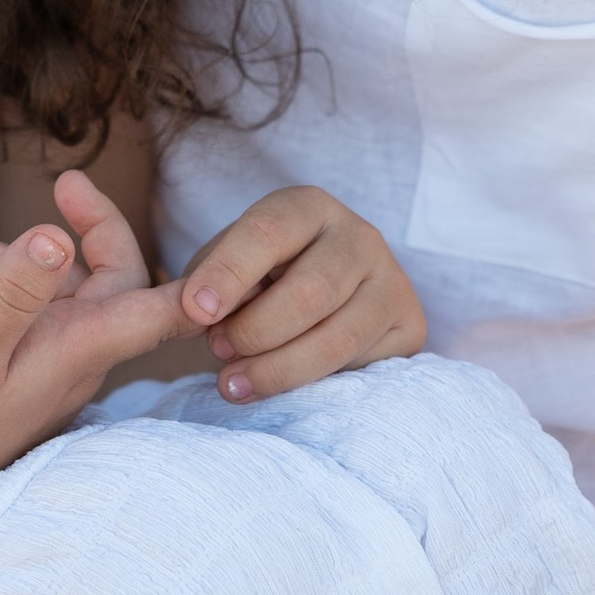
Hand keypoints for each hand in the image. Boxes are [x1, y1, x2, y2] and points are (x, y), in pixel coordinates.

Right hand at [0, 172, 188, 539]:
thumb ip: (14, 292)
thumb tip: (59, 237)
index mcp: (78, 353)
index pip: (163, 309)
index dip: (189, 266)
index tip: (171, 223)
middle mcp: (76, 363)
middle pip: (125, 287)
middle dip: (103, 229)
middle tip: (66, 183)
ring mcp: (49, 371)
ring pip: (85, 300)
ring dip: (65, 253)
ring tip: (26, 220)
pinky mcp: (22, 376)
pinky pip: (48, 317)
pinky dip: (32, 281)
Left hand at [176, 184, 427, 398]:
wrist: (317, 304)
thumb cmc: (257, 282)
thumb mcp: (223, 271)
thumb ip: (200, 290)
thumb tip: (183, 315)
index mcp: (308, 207)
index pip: (269, 232)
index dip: (229, 273)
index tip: (196, 310)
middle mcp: (359, 236)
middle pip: (308, 293)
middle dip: (253, 331)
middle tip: (217, 350)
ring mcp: (392, 281)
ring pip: (334, 340)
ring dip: (275, 369)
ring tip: (234, 382)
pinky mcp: (410, 327)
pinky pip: (360, 369)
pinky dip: (313, 385)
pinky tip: (284, 387)